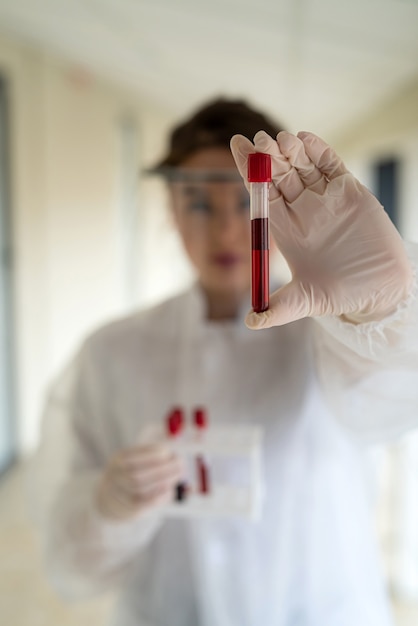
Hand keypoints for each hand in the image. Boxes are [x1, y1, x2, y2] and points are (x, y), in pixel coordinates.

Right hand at [96, 443, 183, 520]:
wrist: (112, 498)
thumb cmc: (132, 474)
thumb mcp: (137, 459)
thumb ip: (153, 456)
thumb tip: (174, 457)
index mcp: (119, 459)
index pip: (135, 456)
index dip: (155, 455)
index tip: (171, 454)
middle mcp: (115, 477)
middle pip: (137, 474)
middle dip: (162, 469)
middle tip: (180, 466)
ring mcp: (119, 494)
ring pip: (140, 489)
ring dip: (163, 482)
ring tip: (177, 477)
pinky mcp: (129, 509)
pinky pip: (144, 504)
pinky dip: (160, 497)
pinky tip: (170, 491)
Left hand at [230, 130, 412, 328]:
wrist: (378, 290)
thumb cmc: (338, 296)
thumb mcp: (303, 301)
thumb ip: (277, 310)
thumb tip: (250, 324)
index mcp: (285, 228)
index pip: (261, 193)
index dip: (248, 171)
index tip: (237, 146)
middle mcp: (301, 209)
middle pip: (278, 175)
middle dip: (267, 157)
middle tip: (258, 141)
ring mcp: (324, 198)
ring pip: (302, 165)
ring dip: (290, 150)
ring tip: (280, 140)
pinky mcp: (349, 191)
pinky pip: (331, 165)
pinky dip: (319, 151)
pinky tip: (306, 140)